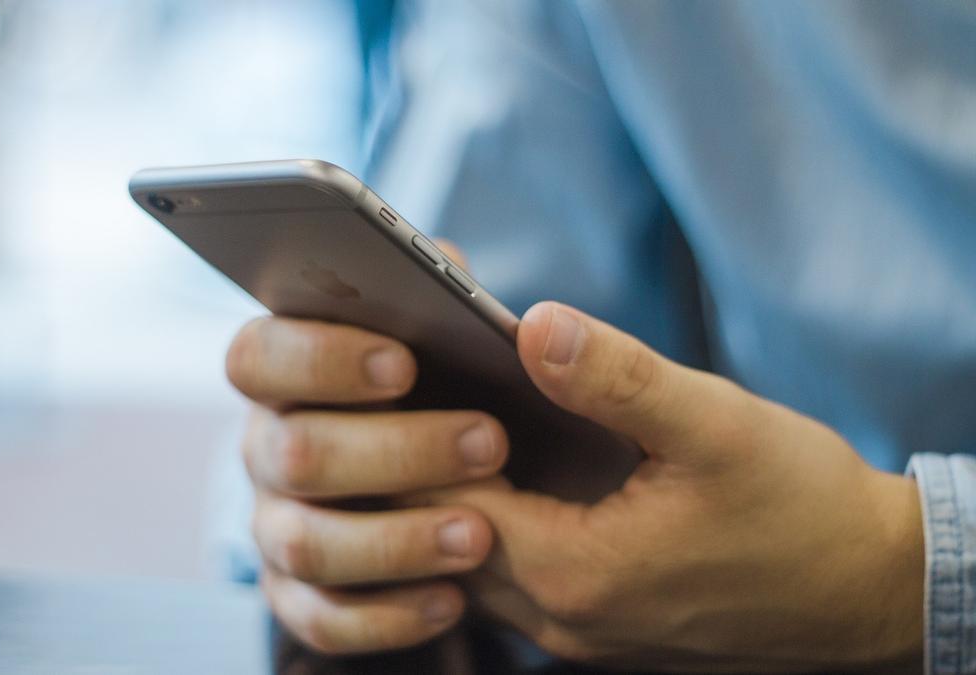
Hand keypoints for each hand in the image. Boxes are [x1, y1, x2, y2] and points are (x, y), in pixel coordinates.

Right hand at [226, 313, 509, 653]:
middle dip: (395, 451)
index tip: (403, 365)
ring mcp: (276, 525)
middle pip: (294, 452)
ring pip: (307, 544)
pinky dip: (387, 615)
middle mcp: (267, 447)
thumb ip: (443, 290)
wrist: (459, 474)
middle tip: (488, 441)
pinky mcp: (299, 595)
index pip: (257, 356)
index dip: (319, 360)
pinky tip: (453, 599)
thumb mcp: (446, 330)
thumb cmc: (445, 383)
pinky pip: (324, 618)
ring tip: (480, 535)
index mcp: (283, 371)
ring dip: (395, 541)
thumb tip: (453, 274)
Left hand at [411, 301, 924, 671]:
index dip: (414, 428)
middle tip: (405, 378)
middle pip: (442, 533)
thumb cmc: (804, 510)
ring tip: (443, 411)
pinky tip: (502, 462)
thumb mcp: (715, 426)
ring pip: (471, 557)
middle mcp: (559, 615)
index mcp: (574, 571)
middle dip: (417, 458)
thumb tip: (534, 325)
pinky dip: (491, 516)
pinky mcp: (597, 621)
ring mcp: (576, 627)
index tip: (401, 362)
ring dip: (450, 491)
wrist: (870, 588)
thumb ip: (617, 377)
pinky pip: (511, 571)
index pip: (442, 500)